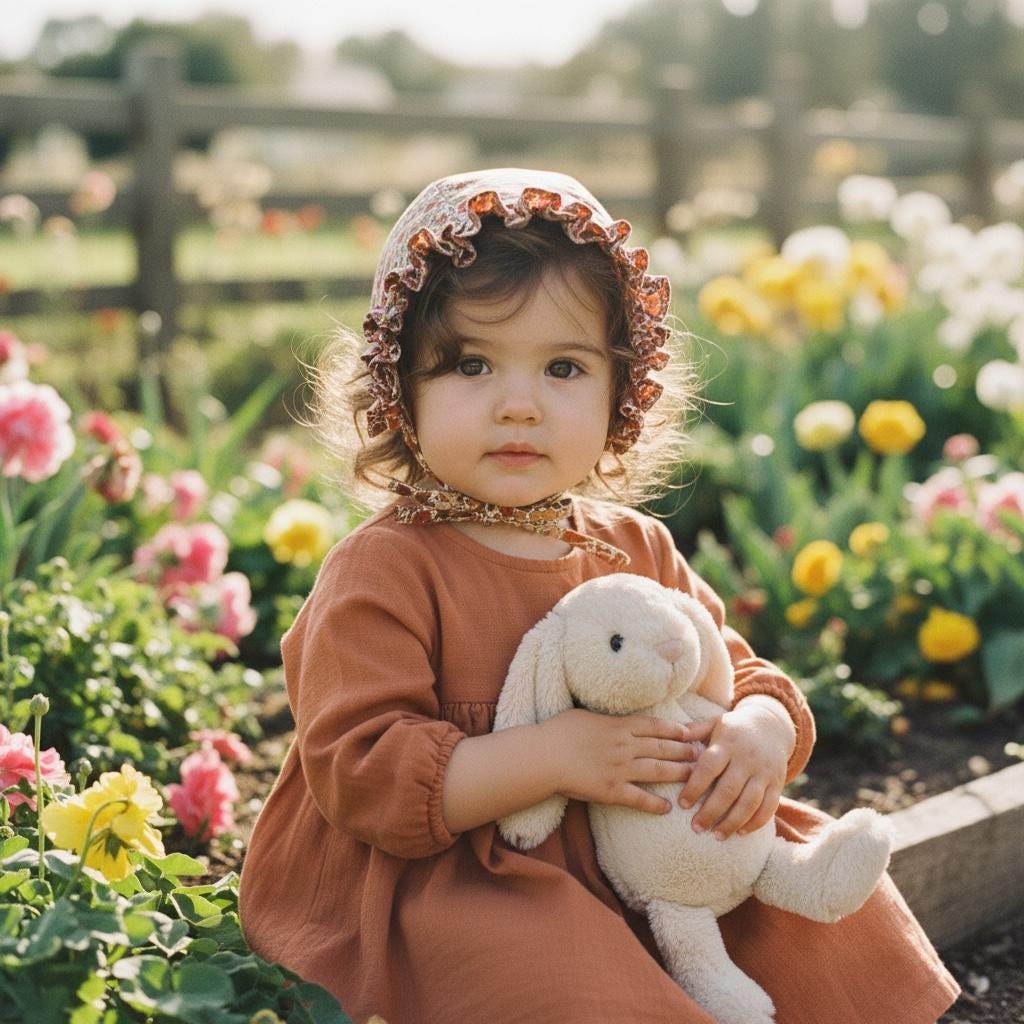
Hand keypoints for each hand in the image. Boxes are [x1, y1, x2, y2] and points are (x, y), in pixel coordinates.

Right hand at [541, 708, 700, 815]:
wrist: (544, 755)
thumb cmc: (559, 731)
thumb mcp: (585, 715)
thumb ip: (606, 720)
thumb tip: (614, 720)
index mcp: (619, 726)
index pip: (655, 726)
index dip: (674, 730)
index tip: (689, 733)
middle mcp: (625, 746)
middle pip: (663, 748)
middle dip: (685, 751)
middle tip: (703, 754)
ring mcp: (621, 769)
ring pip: (658, 771)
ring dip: (679, 774)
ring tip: (695, 777)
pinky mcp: (612, 790)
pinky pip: (639, 798)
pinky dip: (655, 804)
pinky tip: (668, 808)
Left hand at [675, 697, 794, 839]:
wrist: (771, 726)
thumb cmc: (734, 729)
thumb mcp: (715, 723)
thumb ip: (695, 730)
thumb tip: (675, 735)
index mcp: (728, 743)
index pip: (709, 767)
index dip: (695, 787)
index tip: (682, 804)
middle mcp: (747, 758)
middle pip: (729, 790)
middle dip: (711, 811)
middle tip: (696, 828)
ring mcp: (764, 772)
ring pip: (749, 802)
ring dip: (732, 822)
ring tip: (716, 836)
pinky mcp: (778, 783)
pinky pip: (769, 807)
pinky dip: (756, 822)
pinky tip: (740, 832)